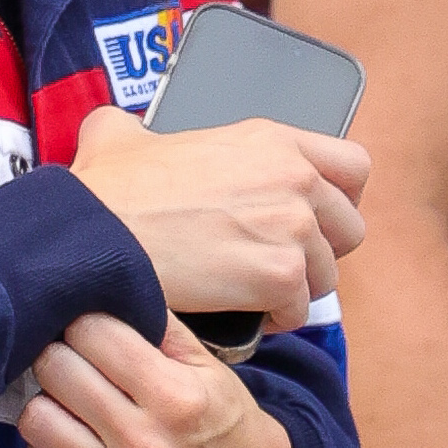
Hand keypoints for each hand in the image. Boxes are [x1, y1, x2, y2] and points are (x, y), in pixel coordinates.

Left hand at [18, 313, 292, 447]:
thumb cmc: (223, 417)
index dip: (89, 323)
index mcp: (176, 398)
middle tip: (75, 356)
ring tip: (70, 395)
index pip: (92, 334)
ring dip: (49, 398)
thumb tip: (103, 289)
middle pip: (57, 370)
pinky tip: (76, 431)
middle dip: (63, 353)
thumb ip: (157, 324)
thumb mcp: (207, 363)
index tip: (94, 329)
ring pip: (37, 417)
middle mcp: (144, 445)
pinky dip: (52, 440)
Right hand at [69, 102, 365, 330]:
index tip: (316, 219)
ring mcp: (292, 227)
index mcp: (270, 141)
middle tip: (278, 264)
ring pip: (327, 276)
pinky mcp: (280, 275)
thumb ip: (135, 128)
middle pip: (350, 228)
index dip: (339, 198)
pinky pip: (298, 310)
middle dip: (320, 252)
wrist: (94, 237)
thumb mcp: (120, 135)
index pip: (353, 166)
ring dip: (294, 291)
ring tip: (254, 295)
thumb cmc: (104, 191)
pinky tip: (245, 315)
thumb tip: (115, 130)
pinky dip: (274, 320)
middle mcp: (294, 177)